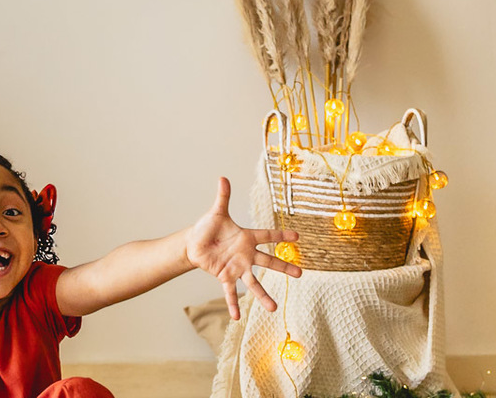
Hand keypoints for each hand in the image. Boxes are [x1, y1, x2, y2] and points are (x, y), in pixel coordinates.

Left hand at [185, 177, 300, 320]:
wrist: (194, 244)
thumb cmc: (208, 228)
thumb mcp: (216, 213)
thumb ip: (222, 197)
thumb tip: (222, 177)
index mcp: (246, 238)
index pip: (267, 235)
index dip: (281, 234)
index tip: (297, 235)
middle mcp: (246, 255)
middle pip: (268, 262)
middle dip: (284, 268)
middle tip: (300, 274)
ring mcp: (237, 268)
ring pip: (253, 282)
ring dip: (262, 295)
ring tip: (273, 309)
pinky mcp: (225, 277)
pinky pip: (230, 292)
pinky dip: (233, 304)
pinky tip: (236, 317)